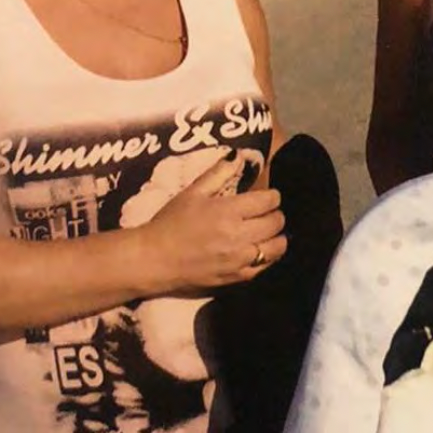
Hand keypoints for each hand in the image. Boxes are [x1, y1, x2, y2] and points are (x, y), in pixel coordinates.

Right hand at [139, 153, 287, 294]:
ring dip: (277, 237)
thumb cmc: (171, 222)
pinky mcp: (236, 278)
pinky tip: (260, 250)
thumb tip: (239, 155)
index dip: (272, 196)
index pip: (268, 201)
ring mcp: (239, 259)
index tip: (268, 196)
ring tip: (266, 232)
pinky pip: (265, 267)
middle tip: (266, 213)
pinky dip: (268, 257)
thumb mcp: (192, 192)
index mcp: (228, 211)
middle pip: (276, 223)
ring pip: (277, 247)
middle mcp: (238, 236)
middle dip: (276, 214)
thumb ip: (218, 172)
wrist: (155, 259)